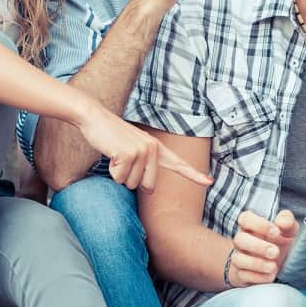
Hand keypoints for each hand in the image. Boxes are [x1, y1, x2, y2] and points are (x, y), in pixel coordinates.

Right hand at [74, 104, 211, 190]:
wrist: (95, 118)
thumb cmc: (112, 137)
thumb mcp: (133, 148)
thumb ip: (145, 165)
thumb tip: (150, 188)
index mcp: (157, 147)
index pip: (179, 164)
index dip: (194, 175)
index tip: (209, 182)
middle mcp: (153, 149)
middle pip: (147, 186)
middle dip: (132, 180)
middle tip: (123, 160)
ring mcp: (142, 151)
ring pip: (131, 183)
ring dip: (120, 174)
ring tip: (116, 154)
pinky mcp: (128, 154)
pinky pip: (119, 178)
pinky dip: (112, 171)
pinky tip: (111, 153)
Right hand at [226, 210, 299, 286]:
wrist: (278, 265)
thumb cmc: (281, 242)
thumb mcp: (289, 230)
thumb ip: (287, 221)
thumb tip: (282, 222)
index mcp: (251, 226)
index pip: (245, 219)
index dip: (259, 225)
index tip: (276, 232)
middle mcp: (242, 241)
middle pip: (240, 239)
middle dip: (258, 246)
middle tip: (275, 252)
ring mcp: (240, 257)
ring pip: (238, 259)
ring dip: (256, 263)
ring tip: (274, 267)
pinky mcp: (241, 274)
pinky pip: (243, 275)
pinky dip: (258, 277)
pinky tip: (270, 276)